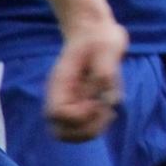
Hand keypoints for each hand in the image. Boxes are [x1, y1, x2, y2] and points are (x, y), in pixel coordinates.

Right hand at [44, 13, 127, 141]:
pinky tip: (110, 108)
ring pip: (71, 135)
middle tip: (103, 111)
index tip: (96, 101)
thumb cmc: (100, 36)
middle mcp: (62, 97)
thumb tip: (108, 99)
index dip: (78, 116)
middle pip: (60, 132)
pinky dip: (98, 125)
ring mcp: (71, 102)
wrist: (96, 31)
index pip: (55, 114)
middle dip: (85, 129)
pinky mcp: (83, 104)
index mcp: (61, 83)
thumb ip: (106, 72)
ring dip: (92, 130)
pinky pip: (85, 127)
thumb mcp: (107, 47)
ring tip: (107, 111)